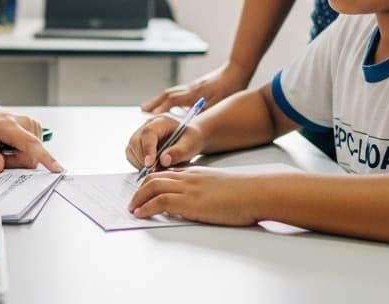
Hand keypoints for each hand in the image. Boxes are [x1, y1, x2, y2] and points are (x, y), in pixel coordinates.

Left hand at [0, 104, 62, 172]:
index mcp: (9, 126)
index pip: (31, 144)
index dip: (45, 158)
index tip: (57, 169)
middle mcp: (25, 122)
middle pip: (31, 155)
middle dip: (16, 162)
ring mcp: (31, 123)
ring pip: (33, 152)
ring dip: (19, 156)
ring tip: (3, 147)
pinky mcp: (33, 125)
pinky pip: (33, 147)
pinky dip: (22, 150)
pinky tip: (10, 144)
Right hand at [125, 114, 204, 172]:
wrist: (190, 140)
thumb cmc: (191, 140)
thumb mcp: (191, 145)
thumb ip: (179, 152)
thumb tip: (163, 160)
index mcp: (162, 121)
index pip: (148, 133)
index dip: (147, 149)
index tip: (149, 164)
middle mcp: (148, 125)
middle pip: (136, 140)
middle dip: (142, 158)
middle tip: (152, 171)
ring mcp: (141, 133)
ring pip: (131, 148)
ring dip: (139, 161)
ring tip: (153, 169)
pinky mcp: (138, 142)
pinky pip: (131, 154)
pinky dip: (136, 163)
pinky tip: (149, 167)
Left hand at [128, 167, 258, 224]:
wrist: (256, 192)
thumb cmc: (246, 193)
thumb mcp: (221, 188)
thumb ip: (206, 192)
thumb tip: (198, 204)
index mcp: (196, 173)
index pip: (166, 174)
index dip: (152, 183)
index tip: (144, 192)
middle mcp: (189, 177)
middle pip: (154, 178)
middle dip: (140, 190)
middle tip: (133, 201)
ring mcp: (188, 188)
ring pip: (152, 187)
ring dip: (138, 199)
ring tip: (132, 209)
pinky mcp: (190, 201)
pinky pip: (160, 201)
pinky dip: (146, 206)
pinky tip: (141, 214)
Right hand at [141, 62, 250, 113]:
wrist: (237, 70)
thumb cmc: (230, 87)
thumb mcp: (219, 103)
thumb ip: (204, 112)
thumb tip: (193, 123)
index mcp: (194, 93)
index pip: (173, 100)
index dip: (161, 107)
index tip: (151, 115)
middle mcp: (190, 88)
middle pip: (167, 94)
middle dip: (154, 102)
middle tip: (142, 109)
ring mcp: (192, 86)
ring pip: (171, 92)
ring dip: (159, 99)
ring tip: (150, 107)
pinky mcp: (196, 86)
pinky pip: (177, 92)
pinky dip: (169, 98)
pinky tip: (169, 103)